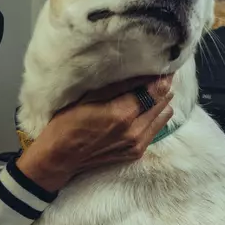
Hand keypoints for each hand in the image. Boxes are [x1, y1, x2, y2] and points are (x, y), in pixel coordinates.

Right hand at [16, 76, 174, 191]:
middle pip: (162, 103)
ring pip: (163, 116)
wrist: (60, 158)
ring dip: (160, 102)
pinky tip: (143, 109)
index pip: (155, 91)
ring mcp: (137, 144)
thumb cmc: (68, 123)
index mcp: (122, 114)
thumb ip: (120, 86)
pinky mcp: (136, 153)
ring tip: (151, 92)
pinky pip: (155, 129)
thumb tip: (144, 74)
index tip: (163, 67)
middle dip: (162, 88)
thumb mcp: (89, 97)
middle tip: (158, 75)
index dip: (162, 77)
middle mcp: (135, 131)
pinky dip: (154, 117)